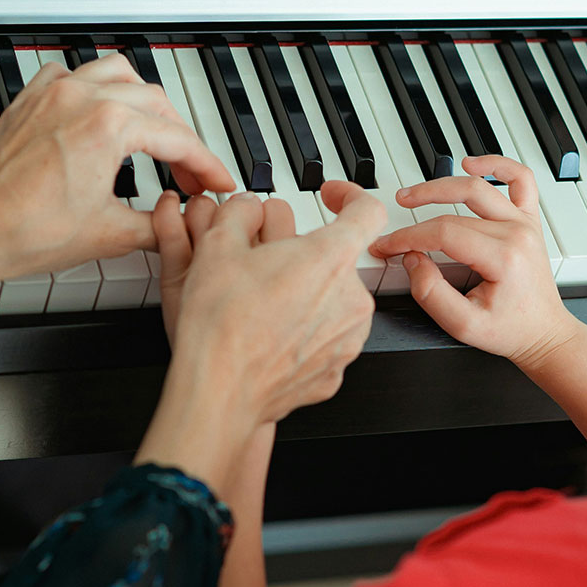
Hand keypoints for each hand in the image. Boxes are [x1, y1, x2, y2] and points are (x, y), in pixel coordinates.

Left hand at [0, 53, 234, 280]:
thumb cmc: (25, 231)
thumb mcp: (110, 235)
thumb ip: (158, 225)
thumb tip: (178, 222)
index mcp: (107, 126)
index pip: (177, 140)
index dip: (207, 165)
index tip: (217, 181)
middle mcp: (81, 98)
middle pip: (155, 103)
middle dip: (181, 139)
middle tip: (191, 175)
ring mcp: (52, 93)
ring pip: (117, 74)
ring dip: (144, 102)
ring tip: (156, 133)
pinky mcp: (30, 99)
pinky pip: (73, 75)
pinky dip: (96, 89)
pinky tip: (101, 113)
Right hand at [156, 183, 384, 426]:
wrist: (219, 390)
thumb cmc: (221, 324)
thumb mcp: (218, 245)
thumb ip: (241, 213)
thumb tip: (247, 208)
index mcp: (331, 259)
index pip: (368, 211)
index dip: (349, 196)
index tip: (333, 197)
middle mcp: (351, 299)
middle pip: (339, 260)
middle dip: (306, 257)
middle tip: (265, 266)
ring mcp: (348, 338)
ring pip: (334, 300)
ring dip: (306, 296)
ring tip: (263, 307)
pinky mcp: (336, 370)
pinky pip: (326, 338)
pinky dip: (303, 332)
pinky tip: (270, 337)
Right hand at [368, 155, 577, 369]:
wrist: (544, 333)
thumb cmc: (510, 330)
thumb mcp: (463, 326)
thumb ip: (431, 294)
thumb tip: (412, 260)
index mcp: (503, 257)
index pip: (443, 234)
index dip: (407, 237)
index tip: (386, 246)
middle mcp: (516, 233)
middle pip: (455, 210)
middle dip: (414, 217)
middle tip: (390, 223)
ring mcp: (524, 222)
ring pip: (479, 186)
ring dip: (442, 185)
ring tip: (414, 194)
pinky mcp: (528, 219)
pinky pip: (520, 179)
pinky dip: (497, 165)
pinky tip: (472, 163)